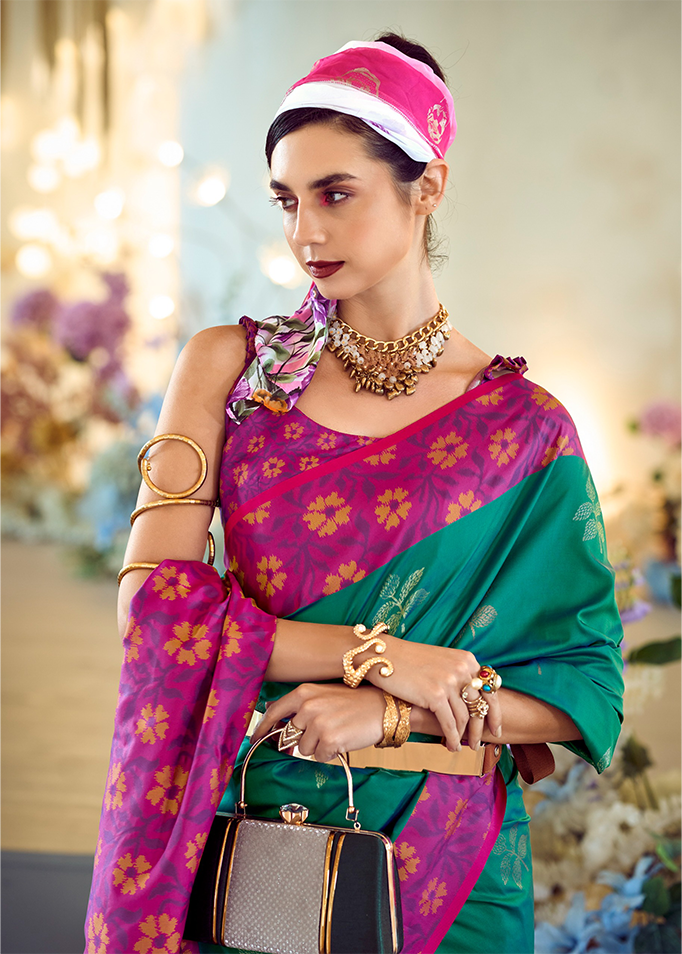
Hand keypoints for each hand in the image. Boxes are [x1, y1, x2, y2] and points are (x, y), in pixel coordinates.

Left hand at [252, 683, 385, 762]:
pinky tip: (344, 739)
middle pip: (291, 736)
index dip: (262, 728)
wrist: (384, 707)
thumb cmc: (355, 701)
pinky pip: (320, 756)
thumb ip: (299, 703)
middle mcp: (307, 707)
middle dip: (305, 738)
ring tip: (338, 731)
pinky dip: (331, 752)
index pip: (274, 712)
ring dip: (319, 746)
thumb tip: (271, 710)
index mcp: (304, 693)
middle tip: (327, 729)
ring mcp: (318, 724)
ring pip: (305, 749)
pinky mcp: (329, 741)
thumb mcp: (323, 694)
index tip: (254, 739)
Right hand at [363, 638, 499, 750]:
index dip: (495, 712)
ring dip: (466, 736)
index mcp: (466, 660)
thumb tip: (471, 700)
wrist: (382, 656)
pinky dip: (453, 738)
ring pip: (465, 718)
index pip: (490, 690)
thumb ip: (458, 675)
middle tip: (480, 742)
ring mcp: (449, 681)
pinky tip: (451, 747)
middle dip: (482, 728)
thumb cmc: (409, 661)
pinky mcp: (435, 695)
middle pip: (481, 706)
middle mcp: (462, 669)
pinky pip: (450, 724)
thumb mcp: (441, 661)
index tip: (495, 727)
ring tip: (464, 747)